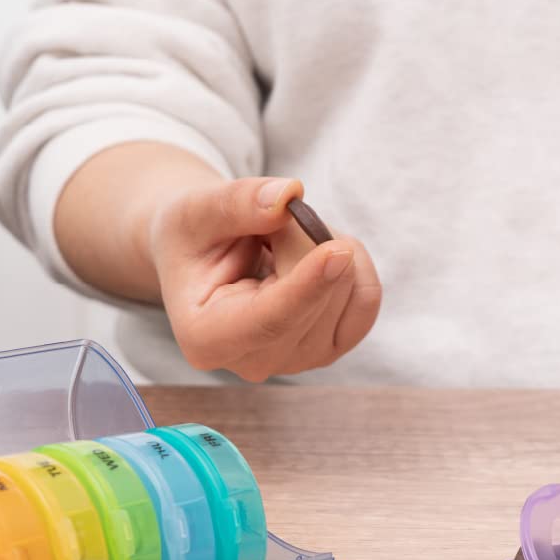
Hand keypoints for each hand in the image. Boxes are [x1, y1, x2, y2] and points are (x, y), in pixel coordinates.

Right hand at [147, 177, 381, 381]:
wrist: (204, 257)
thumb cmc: (193, 237)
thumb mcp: (196, 210)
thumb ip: (237, 203)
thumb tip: (289, 196)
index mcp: (207, 339)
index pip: (270, 321)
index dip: (307, 286)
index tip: (337, 250)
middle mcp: (254, 362)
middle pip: (313, 301)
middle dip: (304, 240)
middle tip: (272, 215)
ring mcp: (297, 361)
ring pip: (345, 295)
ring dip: (323, 246)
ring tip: (280, 239)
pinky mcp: (329, 349)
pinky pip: (365, 301)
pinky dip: (352, 264)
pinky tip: (316, 254)